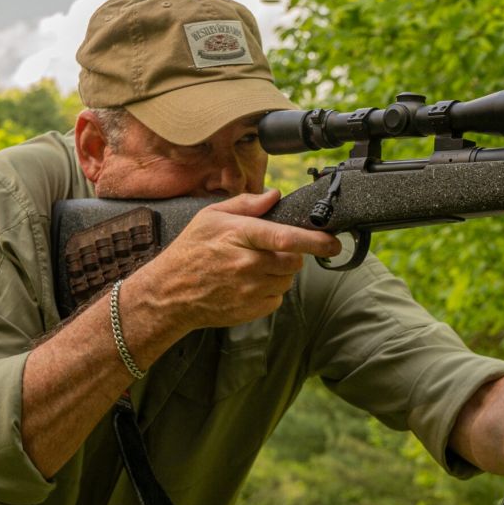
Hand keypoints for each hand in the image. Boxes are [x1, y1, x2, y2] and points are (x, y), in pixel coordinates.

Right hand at [146, 189, 341, 330]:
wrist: (169, 294)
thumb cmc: (189, 252)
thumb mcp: (210, 217)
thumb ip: (246, 204)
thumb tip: (274, 196)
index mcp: (240, 236)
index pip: (287, 238)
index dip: (316, 240)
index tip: (334, 242)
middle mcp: (248, 264)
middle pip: (294, 260)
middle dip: (291, 254)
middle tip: (269, 251)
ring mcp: (251, 290)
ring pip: (288, 279)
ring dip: (280, 273)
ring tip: (252, 267)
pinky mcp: (252, 309)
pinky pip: (277, 298)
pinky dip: (270, 290)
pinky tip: (248, 283)